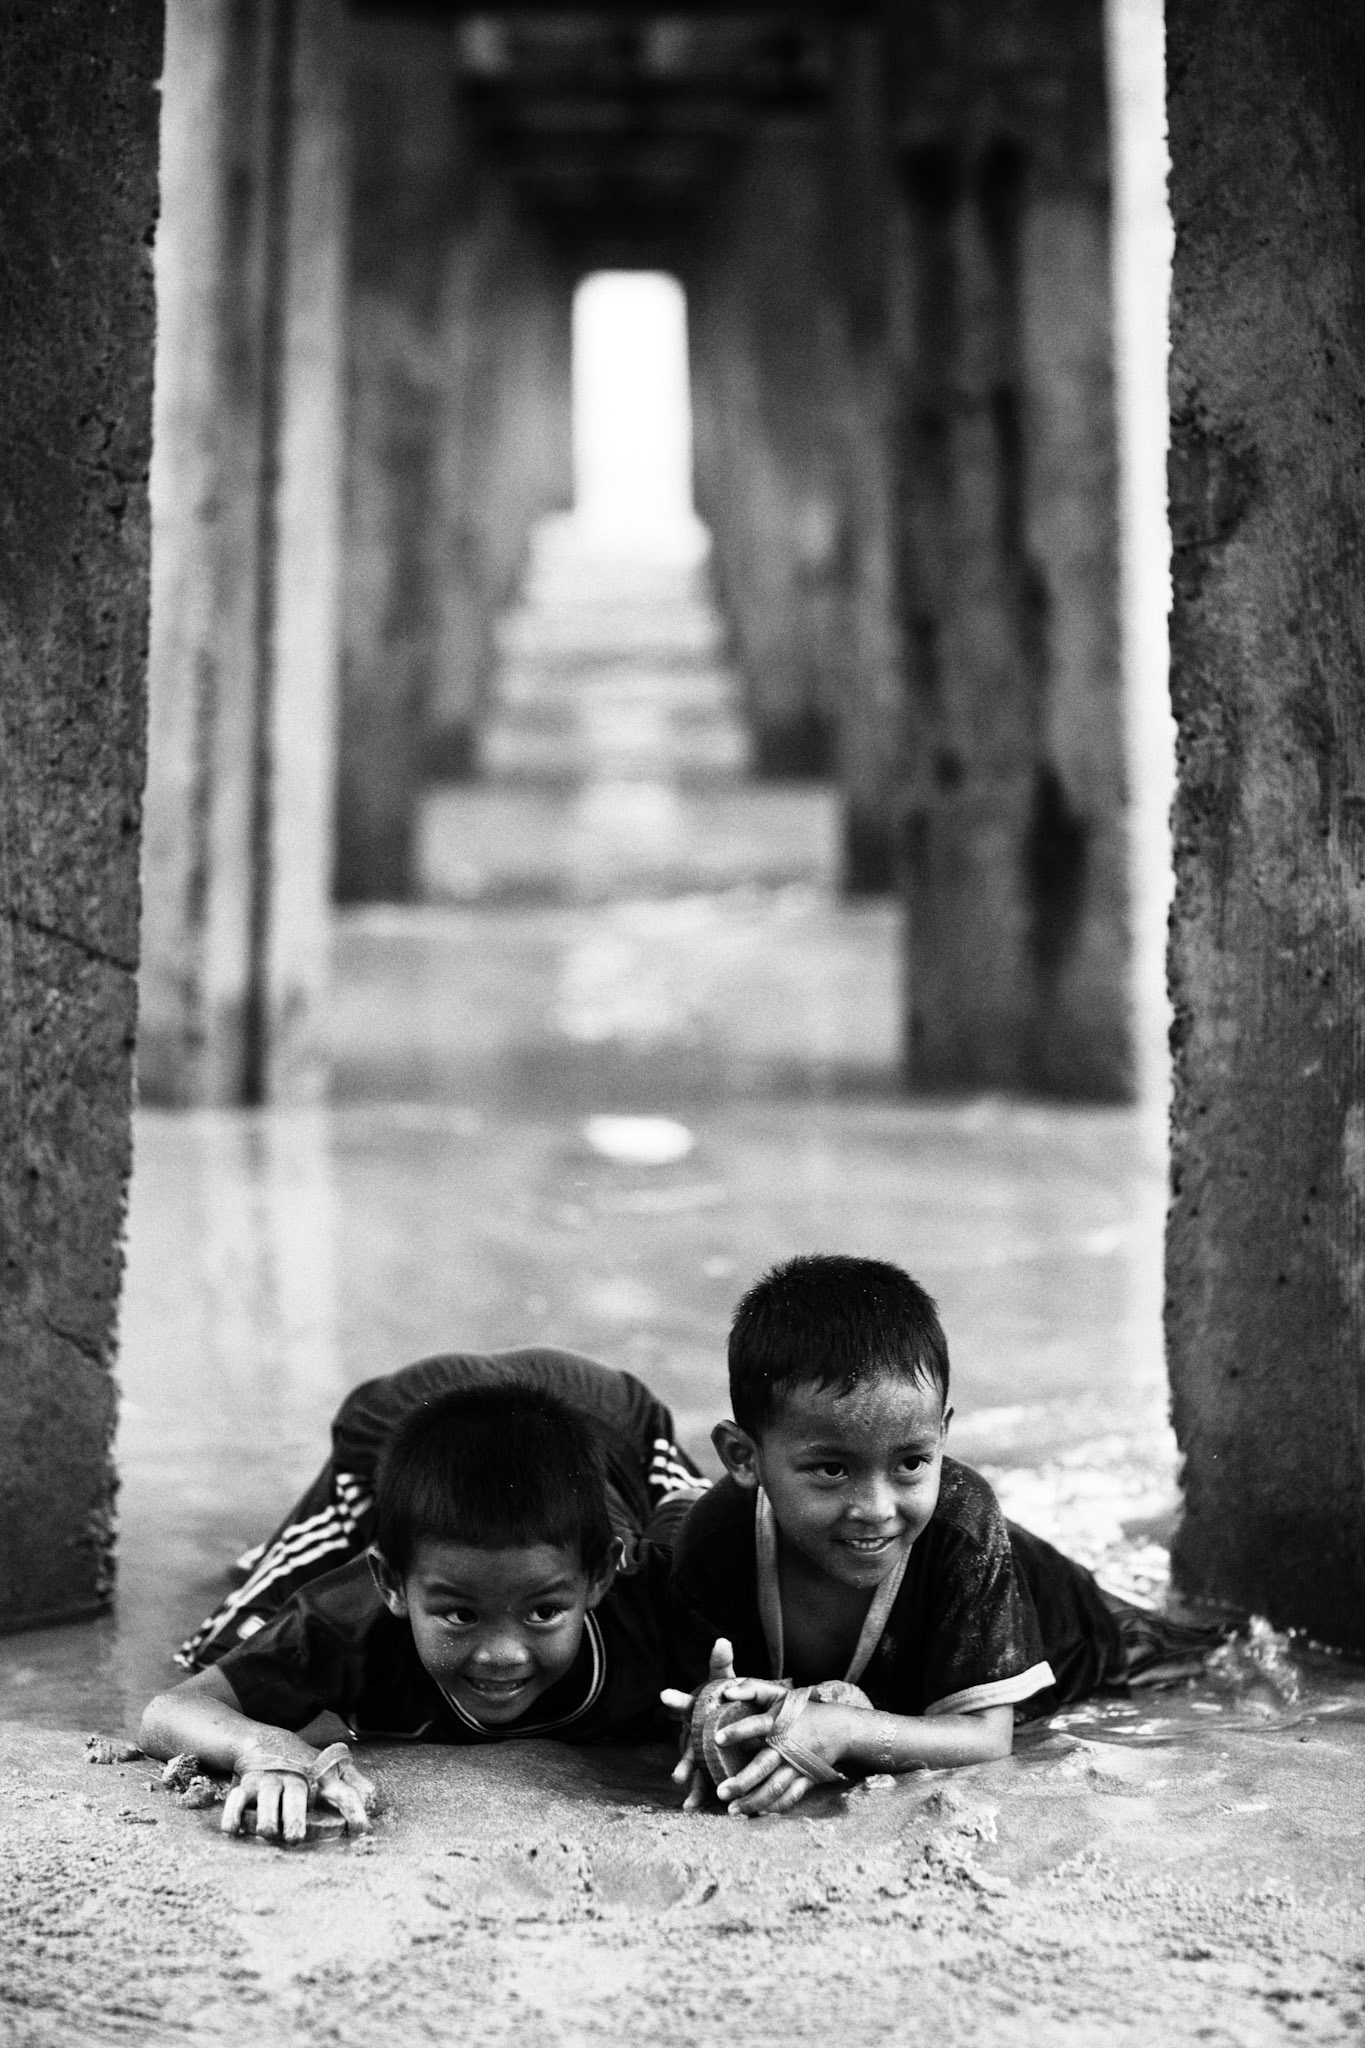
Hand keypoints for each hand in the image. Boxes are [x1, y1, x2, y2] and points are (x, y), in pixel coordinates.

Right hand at [221, 1738, 374, 1841]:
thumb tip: (374, 1798)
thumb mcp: (329, 1768)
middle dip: (296, 1817)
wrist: (265, 1742)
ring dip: (267, 1818)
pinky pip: (236, 1800)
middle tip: (296, 1838)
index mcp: (318, 1775)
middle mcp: (294, 1777)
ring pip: (267, 1798)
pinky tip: (233, 1830)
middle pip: (296, 1796)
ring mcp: (269, 1780)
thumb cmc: (304, 1764)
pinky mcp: (246, 1786)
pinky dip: (232, 1815)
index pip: (341, 1791)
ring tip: (268, 1834)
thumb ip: (352, 1782)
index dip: (353, 1809)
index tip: (362, 1830)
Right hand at [661, 1638, 737, 1811]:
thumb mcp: (726, 1683)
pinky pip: (701, 1784)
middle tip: (676, 1767)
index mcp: (697, 1710)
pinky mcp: (707, 1769)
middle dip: (680, 1755)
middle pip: (685, 1743)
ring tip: (681, 1785)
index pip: (685, 1702)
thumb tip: (722, 1640)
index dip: (676, 1699)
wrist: (731, 1725)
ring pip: (690, 1766)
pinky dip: (695, 1796)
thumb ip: (722, 1665)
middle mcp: (692, 1733)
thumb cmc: (725, 1701)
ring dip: (685, 1776)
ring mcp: (698, 1753)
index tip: (665, 1694)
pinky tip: (691, 1807)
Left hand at [714, 1700, 853, 1817]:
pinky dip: (776, 1807)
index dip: (737, 1731)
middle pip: (762, 1765)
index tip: (717, 1739)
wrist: (838, 1728)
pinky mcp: (806, 1779)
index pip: (754, 1726)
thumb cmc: (801, 1711)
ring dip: (753, 1800)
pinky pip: (790, 1796)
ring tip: (732, 1810)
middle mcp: (786, 1746)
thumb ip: (752, 1689)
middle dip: (742, 1781)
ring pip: (774, 1787)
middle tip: (721, 1792)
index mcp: (777, 1723)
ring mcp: (797, 1765)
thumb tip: (727, 1692)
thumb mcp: (779, 1694)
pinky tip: (758, 1814)